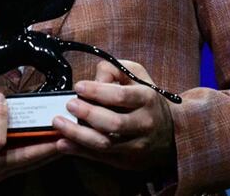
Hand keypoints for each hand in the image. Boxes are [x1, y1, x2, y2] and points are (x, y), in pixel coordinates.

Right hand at [0, 93, 58, 194]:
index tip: (0, 98)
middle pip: (24, 156)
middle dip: (45, 145)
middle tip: (66, 132)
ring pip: (29, 160)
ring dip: (48, 150)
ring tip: (68, 137)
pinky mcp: (1, 171)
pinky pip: (26, 161)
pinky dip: (41, 153)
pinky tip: (52, 146)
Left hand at [51, 60, 176, 171]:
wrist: (170, 132)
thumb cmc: (146, 99)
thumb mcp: (136, 75)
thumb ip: (114, 70)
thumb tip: (93, 81)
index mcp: (147, 99)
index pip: (121, 97)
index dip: (97, 91)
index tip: (78, 87)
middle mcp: (145, 124)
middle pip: (113, 124)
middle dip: (87, 114)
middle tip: (69, 104)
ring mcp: (137, 146)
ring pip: (105, 144)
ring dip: (78, 135)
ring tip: (59, 124)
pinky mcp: (128, 161)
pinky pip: (101, 158)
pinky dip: (80, 151)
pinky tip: (63, 143)